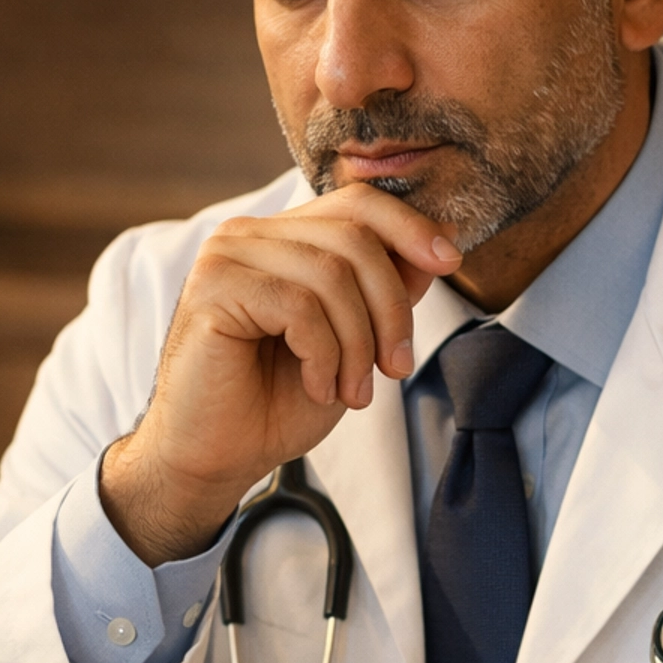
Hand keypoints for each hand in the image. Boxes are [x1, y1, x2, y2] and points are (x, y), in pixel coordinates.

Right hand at [101, 184, 461, 563]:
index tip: (450, 263)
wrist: (214, 458)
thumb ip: (384, 292)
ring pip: (331, 274)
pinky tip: (315, 384)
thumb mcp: (351, 344)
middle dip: (391, 308)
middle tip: (395, 368)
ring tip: (353, 391)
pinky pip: (298, 305)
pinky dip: (323, 354)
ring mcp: (226, 256)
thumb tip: (440, 246)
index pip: (357, 203)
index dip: (410, 227)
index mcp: (282, 238)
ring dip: (358, 343)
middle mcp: (249, 235)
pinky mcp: (212, 288)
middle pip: (354, 238)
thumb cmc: (275, 403)